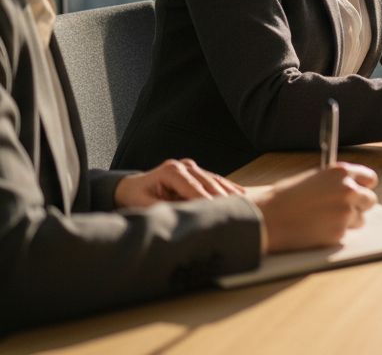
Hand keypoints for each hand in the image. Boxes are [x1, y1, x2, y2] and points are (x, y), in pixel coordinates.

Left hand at [115, 158, 244, 207]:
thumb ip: (162, 209)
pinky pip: (216, 180)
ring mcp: (192, 166)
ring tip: (246, 205)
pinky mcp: (197, 171)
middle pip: (208, 183)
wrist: (132, 187)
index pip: (193, 188)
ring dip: (229, 193)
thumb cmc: (137, 197)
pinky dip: (228, 188)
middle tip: (237, 212)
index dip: (207, 201)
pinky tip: (242, 196)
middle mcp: (184, 165)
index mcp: (171, 171)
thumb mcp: (144, 205)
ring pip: (215, 181)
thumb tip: (180, 218)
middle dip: (222, 198)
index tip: (219, 213)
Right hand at [250, 163, 378, 253]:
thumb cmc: (283, 199)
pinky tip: (316, 230)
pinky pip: (345, 234)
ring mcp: (345, 211)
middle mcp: (348, 189)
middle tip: (343, 210)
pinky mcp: (339, 232)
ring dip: (348, 222)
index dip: (365, 186)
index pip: (369, 178)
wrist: (266, 219)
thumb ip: (334, 183)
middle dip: (359, 206)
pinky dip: (334, 234)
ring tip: (323, 221)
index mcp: (340, 172)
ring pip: (360, 219)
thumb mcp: (312, 179)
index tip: (362, 192)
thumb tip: (350, 189)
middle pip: (370, 199)